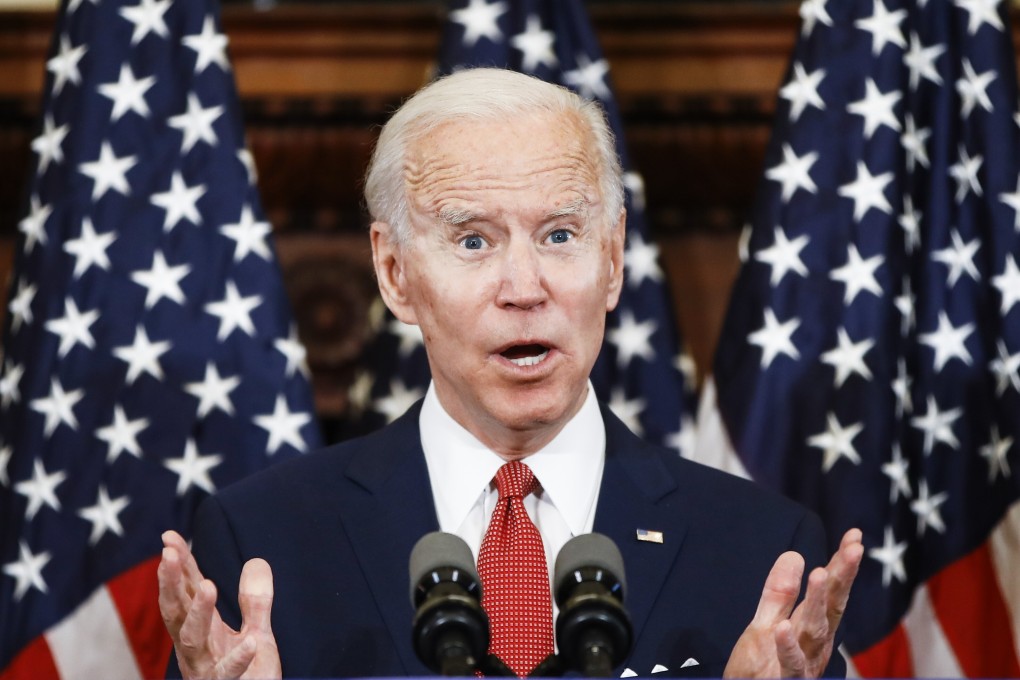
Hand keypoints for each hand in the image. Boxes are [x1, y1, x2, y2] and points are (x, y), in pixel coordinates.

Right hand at [158, 530, 281, 679]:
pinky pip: (229, 674)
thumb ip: (255, 602)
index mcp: (202, 631)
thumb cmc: (250, 678)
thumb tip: (256, 561)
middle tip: (169, 554)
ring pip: (192, 640)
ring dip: (198, 613)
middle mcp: (196, 648)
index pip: (185, 592)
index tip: (169, 537)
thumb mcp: (256, 634)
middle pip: (176, 612)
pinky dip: (238, 659)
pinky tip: (252, 642)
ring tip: (208, 585)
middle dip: (171, 583)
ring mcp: (206, 669)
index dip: (178, 565)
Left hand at [724, 528, 862, 677]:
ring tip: (820, 572)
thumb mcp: (766, 624)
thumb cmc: (761, 669)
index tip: (854, 535)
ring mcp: (804, 664)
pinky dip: (788, 647)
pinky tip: (784, 627)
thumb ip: (779, 594)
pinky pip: (789, 665)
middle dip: (842, 577)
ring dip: (817, 602)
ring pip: (814, 631)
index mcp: (813, 628)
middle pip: (831, 606)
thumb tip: (794, 554)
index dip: (842, 564)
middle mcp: (815, 645)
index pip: (831, 591)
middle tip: (855, 548)